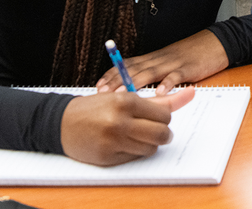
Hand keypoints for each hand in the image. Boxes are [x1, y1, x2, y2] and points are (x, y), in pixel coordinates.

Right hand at [59, 87, 195, 165]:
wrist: (60, 123)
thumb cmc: (96, 107)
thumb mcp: (125, 97)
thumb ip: (160, 99)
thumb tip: (191, 93)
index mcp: (126, 101)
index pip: (164, 115)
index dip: (162, 118)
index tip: (155, 118)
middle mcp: (120, 120)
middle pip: (161, 134)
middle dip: (162, 134)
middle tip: (154, 131)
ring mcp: (113, 140)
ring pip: (150, 148)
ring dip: (148, 144)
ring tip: (135, 135)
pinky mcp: (107, 156)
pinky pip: (134, 157)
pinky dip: (133, 151)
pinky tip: (121, 143)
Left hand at [96, 30, 228, 94]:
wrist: (215, 42)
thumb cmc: (191, 55)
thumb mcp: (168, 61)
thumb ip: (153, 73)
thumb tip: (134, 89)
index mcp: (153, 58)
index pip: (127, 64)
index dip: (112, 74)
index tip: (98, 86)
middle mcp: (159, 59)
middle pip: (134, 69)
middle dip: (117, 81)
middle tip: (102, 93)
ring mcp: (173, 63)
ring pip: (151, 72)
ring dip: (135, 83)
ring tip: (123, 95)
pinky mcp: (189, 68)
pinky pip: (177, 76)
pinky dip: (168, 83)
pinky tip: (160, 93)